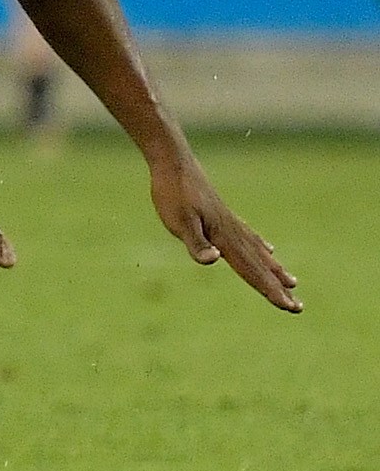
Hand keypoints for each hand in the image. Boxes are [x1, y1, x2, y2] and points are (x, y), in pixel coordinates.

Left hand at [152, 158, 301, 312]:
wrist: (174, 162)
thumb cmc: (172, 194)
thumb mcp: (178, 221)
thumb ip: (196, 243)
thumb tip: (215, 260)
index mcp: (224, 238)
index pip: (252, 271)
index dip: (270, 291)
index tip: (290, 307)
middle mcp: (233, 232)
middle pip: (261, 266)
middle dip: (279, 288)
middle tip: (298, 308)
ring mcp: (230, 222)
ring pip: (259, 252)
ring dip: (275, 269)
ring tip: (293, 282)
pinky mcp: (223, 214)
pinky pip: (249, 236)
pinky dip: (261, 247)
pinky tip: (269, 250)